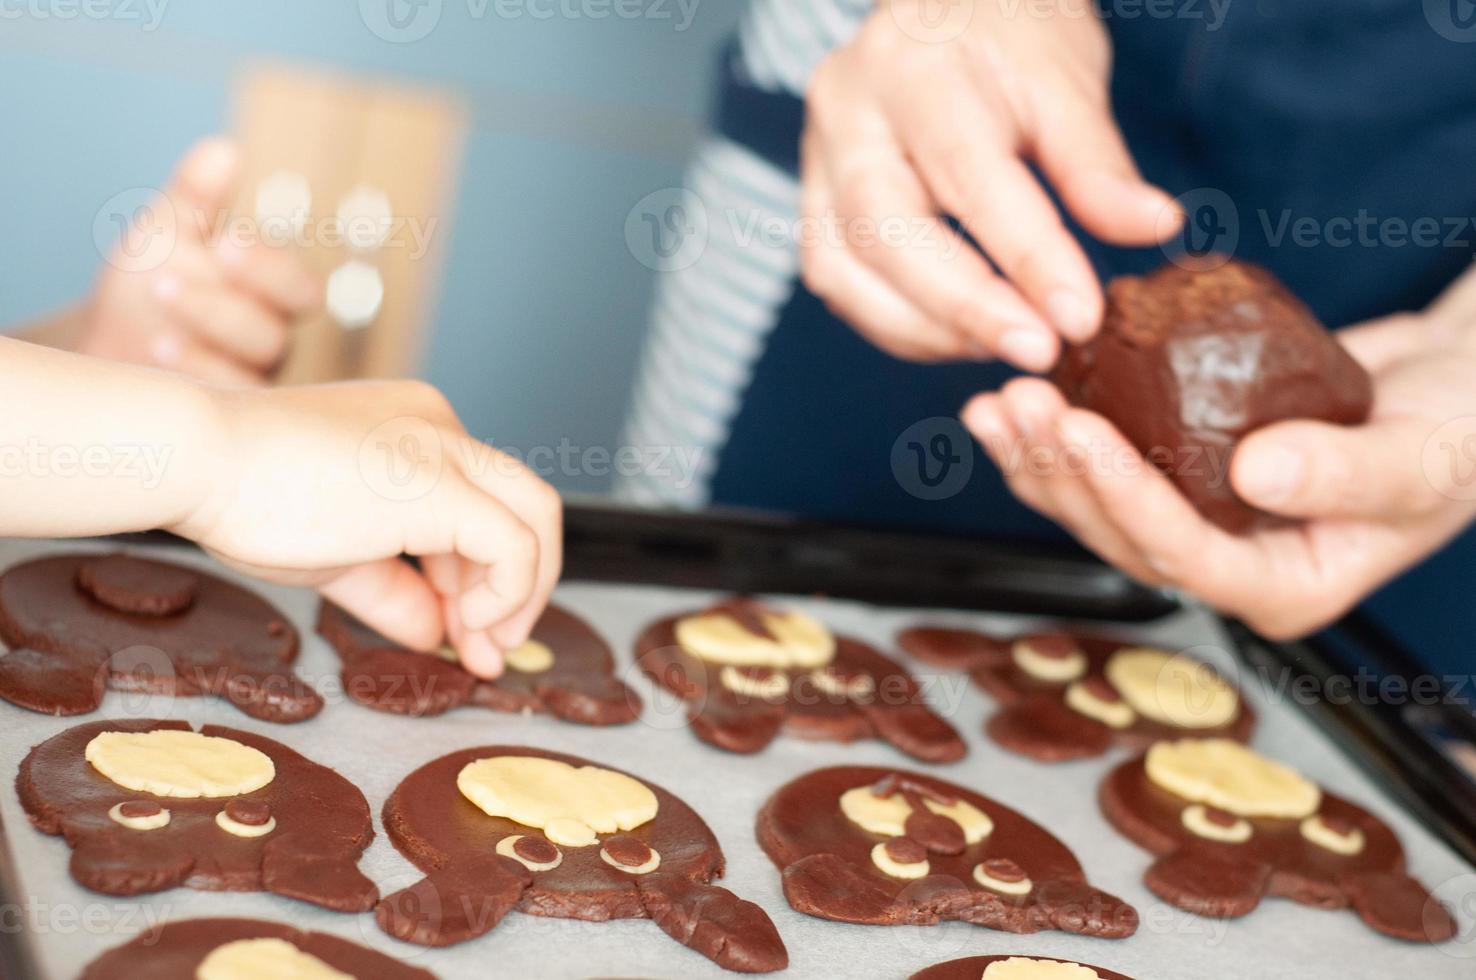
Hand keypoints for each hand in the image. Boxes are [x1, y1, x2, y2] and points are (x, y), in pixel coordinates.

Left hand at [78, 138, 320, 385]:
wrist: (107, 349)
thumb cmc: (148, 292)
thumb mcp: (169, 236)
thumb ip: (199, 197)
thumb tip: (224, 149)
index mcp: (271, 299)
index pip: (298, 288)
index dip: (268, 266)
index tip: (225, 240)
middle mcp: (268, 344)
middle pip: (274, 333)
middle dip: (226, 302)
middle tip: (172, 277)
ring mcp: (245, 383)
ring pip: (249, 369)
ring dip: (204, 332)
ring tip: (158, 303)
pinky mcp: (219, 416)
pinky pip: (224, 403)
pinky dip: (191, 373)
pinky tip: (156, 347)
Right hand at [172, 380, 561, 677]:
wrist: (196, 460)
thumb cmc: (245, 496)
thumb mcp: (337, 553)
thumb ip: (394, 591)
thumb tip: (436, 635)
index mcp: (416, 428)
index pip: (478, 503)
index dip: (478, 575)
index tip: (462, 633)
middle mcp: (442, 427)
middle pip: (523, 505)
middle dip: (520, 587)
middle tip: (491, 654)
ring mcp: (446, 450)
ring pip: (535, 517)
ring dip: (523, 595)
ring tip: (485, 653)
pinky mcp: (442, 486)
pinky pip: (514, 544)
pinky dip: (508, 593)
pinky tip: (463, 626)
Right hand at [799, 0, 1180, 368]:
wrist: (945, 8)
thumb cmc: (1008, 39)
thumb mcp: (1066, 79)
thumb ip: (1096, 162)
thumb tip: (1153, 228)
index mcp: (913, 66)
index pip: (968, 174)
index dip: (1027, 256)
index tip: (1079, 319)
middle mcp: (847, 112)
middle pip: (887, 233)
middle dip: (968, 309)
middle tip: (1041, 352)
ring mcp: (816, 160)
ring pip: (845, 272)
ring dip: (929, 329)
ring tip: (1009, 344)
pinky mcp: (810, 202)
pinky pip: (837, 281)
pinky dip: (900, 323)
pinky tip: (961, 334)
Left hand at [962, 264, 1475, 638]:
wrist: (1458, 389)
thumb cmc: (1464, 431)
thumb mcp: (1426, 456)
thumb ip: (1348, 472)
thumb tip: (1255, 471)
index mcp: (1285, 587)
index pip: (1184, 553)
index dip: (1124, 495)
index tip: (1079, 431)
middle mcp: (1231, 565)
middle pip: (1121, 533)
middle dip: (1062, 471)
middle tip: (1018, 403)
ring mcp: (1203, 523)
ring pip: (1097, 506)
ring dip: (1040, 457)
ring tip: (994, 403)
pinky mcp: (1184, 475)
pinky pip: (1109, 464)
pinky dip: (1060, 434)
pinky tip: (1018, 397)